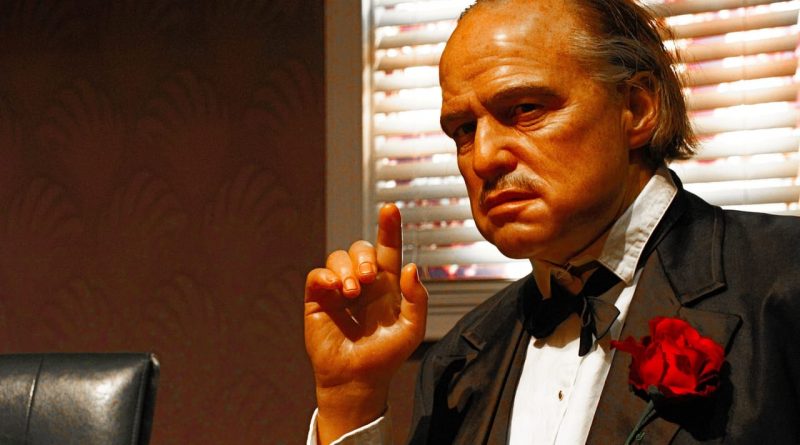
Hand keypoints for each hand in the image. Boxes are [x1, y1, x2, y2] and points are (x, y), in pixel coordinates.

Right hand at [304, 203, 427, 443]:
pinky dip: (325, 276)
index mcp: (387, 285)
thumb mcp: (411, 328)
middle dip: (364, 256)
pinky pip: (317, 275)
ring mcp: (339, 289)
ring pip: (338, 257)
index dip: (389, 228)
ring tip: (352, 292)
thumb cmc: (386, 356)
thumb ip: (417, 298)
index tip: (391, 208)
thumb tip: (411, 268)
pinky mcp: (318, 299)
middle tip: (368, 278)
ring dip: (346, 269)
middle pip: (361, 248)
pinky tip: (335, 290)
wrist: (357, 379)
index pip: (388, 249)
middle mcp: (363, 282)